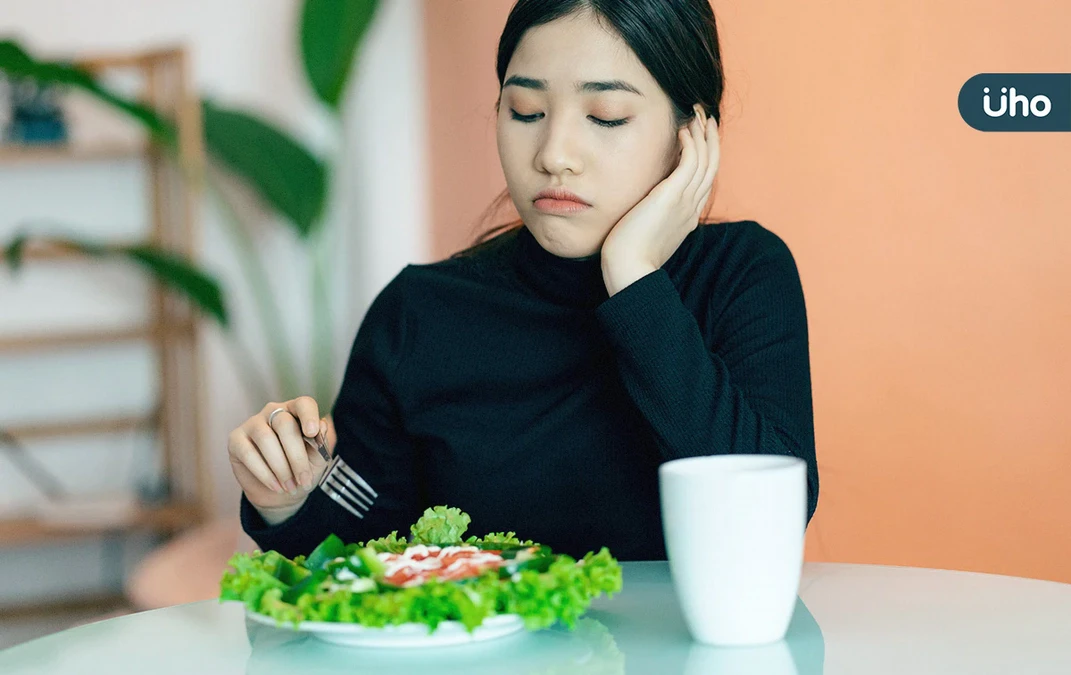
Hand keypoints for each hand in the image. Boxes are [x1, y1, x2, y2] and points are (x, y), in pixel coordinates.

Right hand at [227, 397, 336, 516]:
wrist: (280, 493)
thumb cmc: (300, 470)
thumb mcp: (317, 460)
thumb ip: (321, 443)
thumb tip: (322, 426)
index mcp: (296, 412)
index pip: (303, 404)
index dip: (308, 415)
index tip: (313, 432)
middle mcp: (273, 413)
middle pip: (284, 424)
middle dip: (296, 456)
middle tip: (304, 480)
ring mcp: (253, 424)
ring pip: (266, 438)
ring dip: (281, 468)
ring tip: (290, 487)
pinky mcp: (236, 440)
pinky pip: (248, 453)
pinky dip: (264, 473)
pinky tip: (276, 486)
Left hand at [601, 103, 719, 295]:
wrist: (630, 270)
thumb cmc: (630, 256)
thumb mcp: (648, 232)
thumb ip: (654, 217)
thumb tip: (646, 207)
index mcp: (688, 216)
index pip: (704, 179)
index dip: (706, 156)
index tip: (699, 137)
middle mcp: (692, 206)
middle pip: (712, 165)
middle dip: (711, 139)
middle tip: (706, 116)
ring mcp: (685, 201)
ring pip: (706, 159)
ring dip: (703, 134)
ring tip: (697, 113)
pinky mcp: (672, 196)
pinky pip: (691, 161)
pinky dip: (691, 142)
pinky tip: (683, 129)